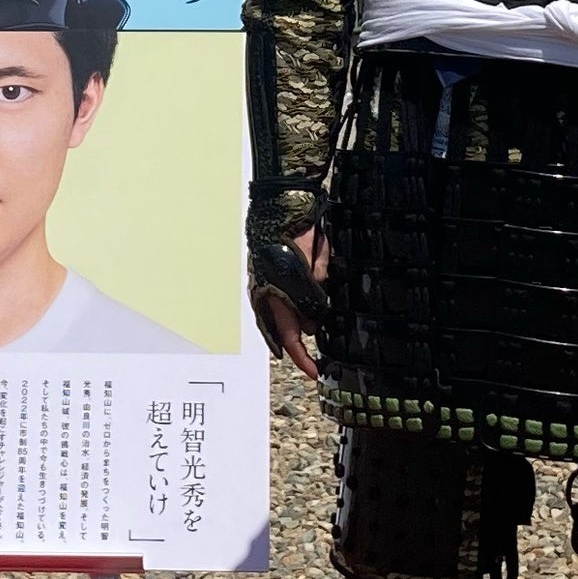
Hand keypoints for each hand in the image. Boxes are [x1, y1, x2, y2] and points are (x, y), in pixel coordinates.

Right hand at [256, 222, 327, 374]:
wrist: (278, 206)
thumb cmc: (300, 232)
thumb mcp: (317, 261)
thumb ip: (315, 291)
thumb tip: (312, 321)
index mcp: (280, 292)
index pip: (292, 335)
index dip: (303, 357)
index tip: (314, 372)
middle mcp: (265, 295)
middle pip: (282, 333)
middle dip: (299, 345)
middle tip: (315, 357)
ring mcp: (260, 288)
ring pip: (276, 322)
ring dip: (292, 330)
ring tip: (309, 330)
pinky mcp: (261, 281)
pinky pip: (272, 309)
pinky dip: (284, 317)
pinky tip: (296, 317)